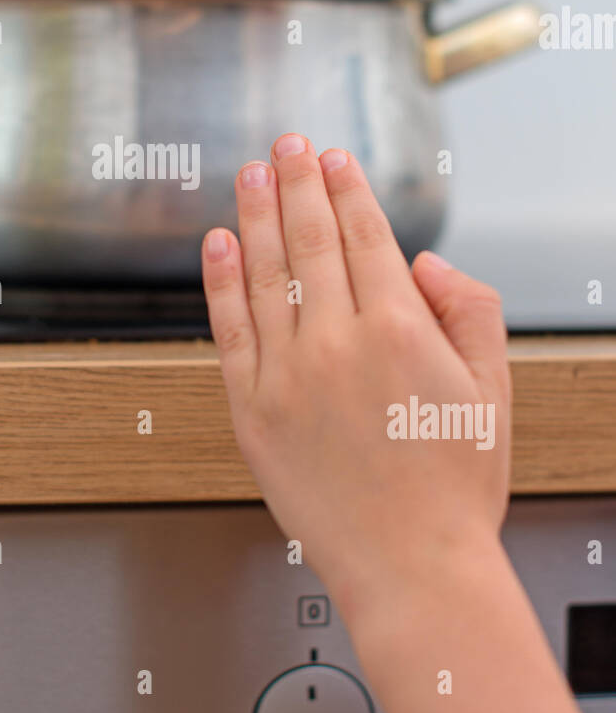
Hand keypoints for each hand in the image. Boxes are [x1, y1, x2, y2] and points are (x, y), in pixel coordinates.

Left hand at [201, 134, 510, 623]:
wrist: (412, 568)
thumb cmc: (456, 486)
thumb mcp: (493, 390)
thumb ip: (469, 311)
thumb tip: (426, 262)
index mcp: (400, 331)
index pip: (365, 237)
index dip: (346, 190)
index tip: (333, 157)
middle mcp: (338, 343)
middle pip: (311, 241)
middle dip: (298, 183)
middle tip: (287, 144)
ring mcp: (287, 376)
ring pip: (266, 274)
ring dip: (256, 215)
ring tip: (250, 174)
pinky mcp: (252, 411)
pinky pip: (229, 331)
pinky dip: (221, 281)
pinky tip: (219, 243)